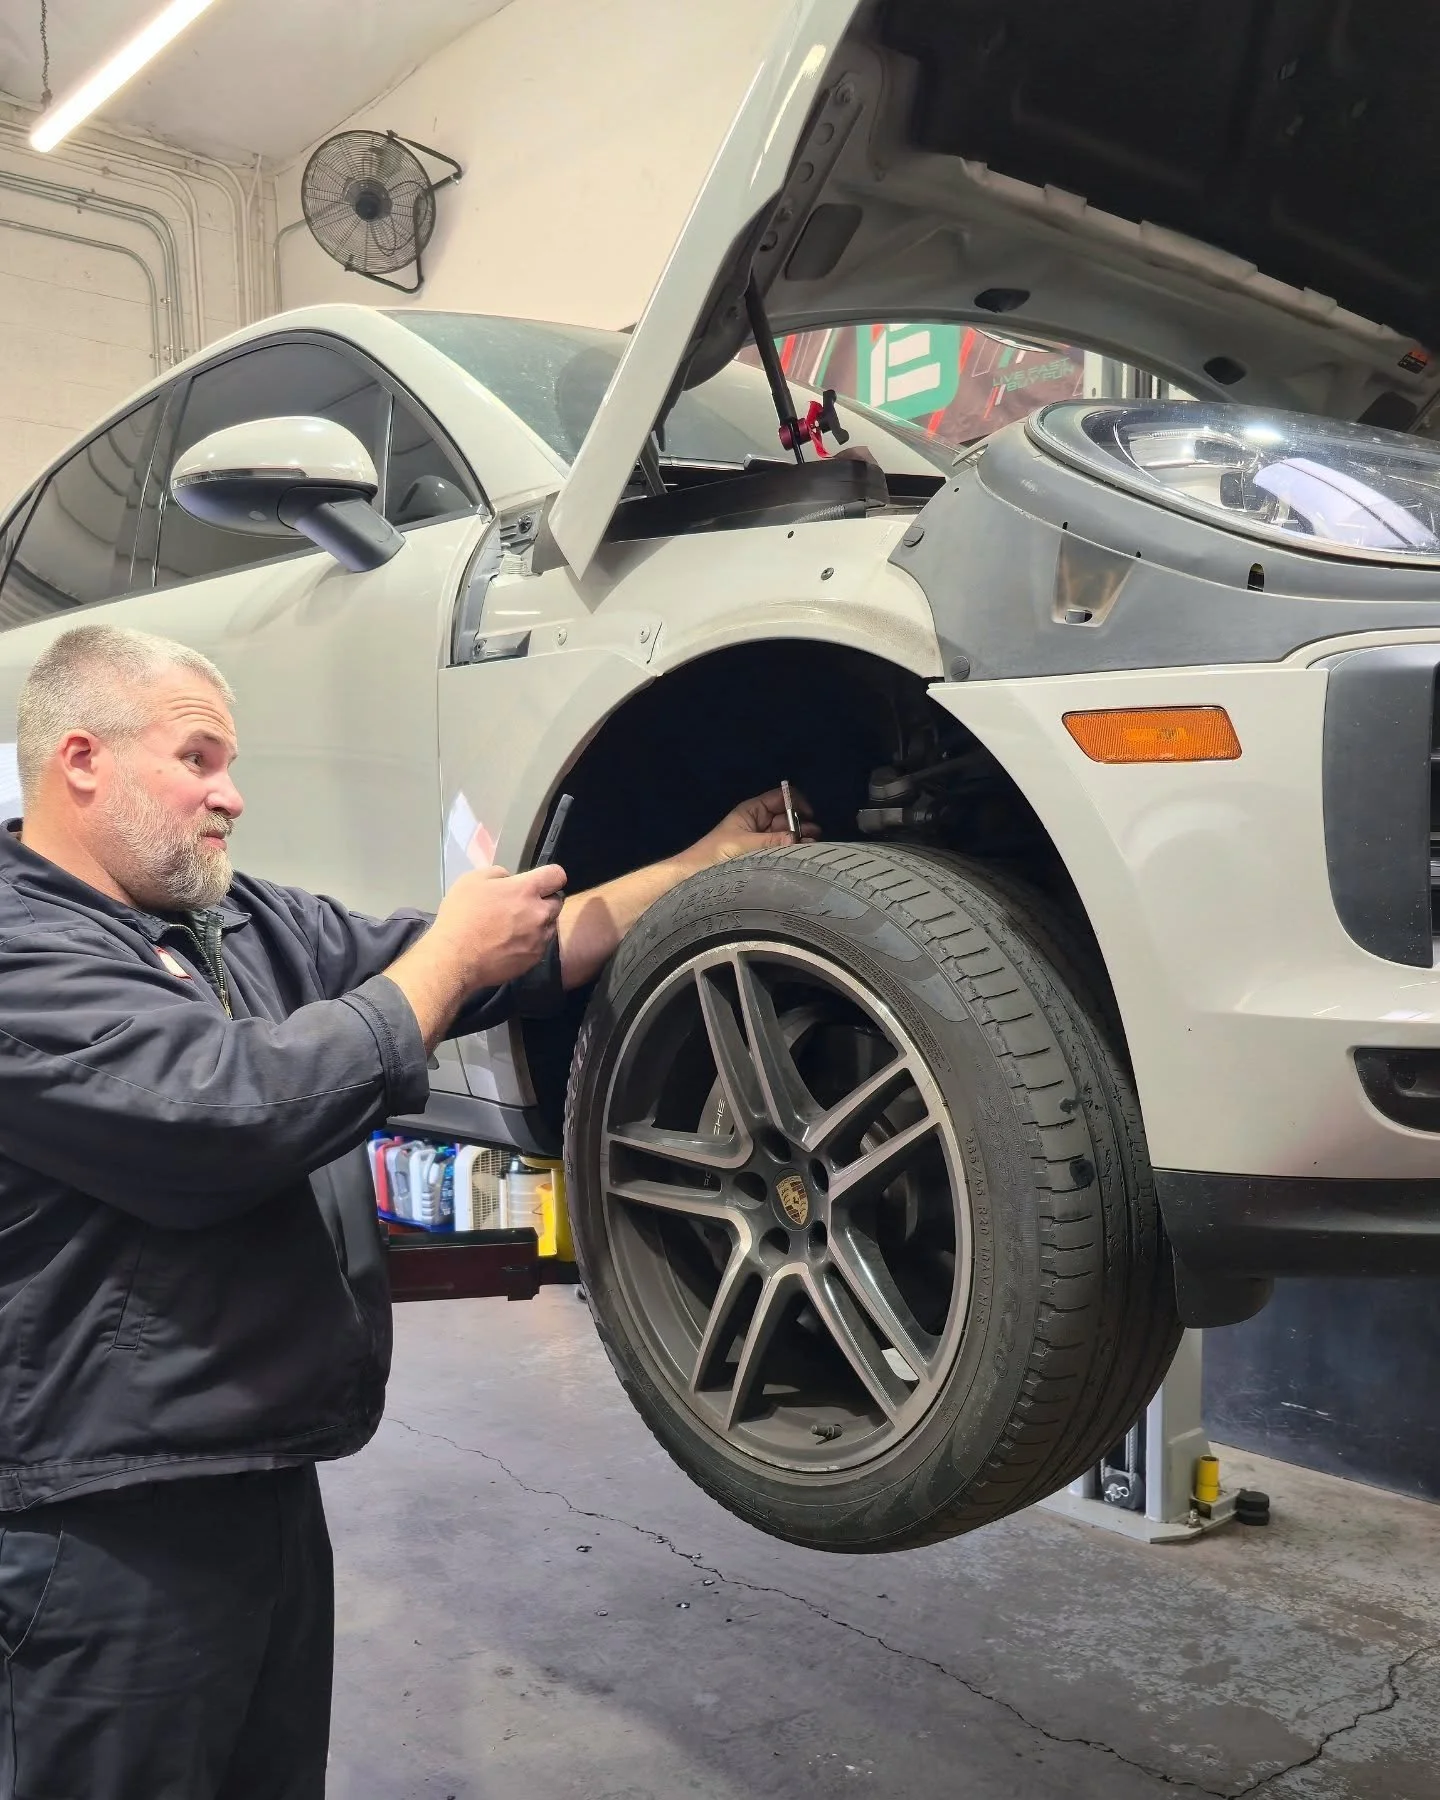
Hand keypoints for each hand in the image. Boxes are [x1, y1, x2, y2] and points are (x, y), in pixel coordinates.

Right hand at [430, 864, 565, 987]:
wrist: (455, 958)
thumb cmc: (461, 916)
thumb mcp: (472, 880)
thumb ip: (498, 874)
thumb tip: (509, 879)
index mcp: (526, 890)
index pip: (557, 875)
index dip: (549, 876)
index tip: (538, 882)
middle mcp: (539, 913)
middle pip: (557, 901)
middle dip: (544, 900)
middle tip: (522, 906)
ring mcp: (539, 938)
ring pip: (550, 925)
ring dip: (540, 923)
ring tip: (516, 928)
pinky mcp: (534, 959)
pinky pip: (541, 945)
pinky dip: (531, 943)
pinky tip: (511, 945)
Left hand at [681, 788, 820, 871]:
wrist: (697, 873)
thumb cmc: (715, 852)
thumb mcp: (743, 844)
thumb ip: (770, 841)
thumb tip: (795, 839)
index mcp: (752, 810)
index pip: (780, 798)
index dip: (796, 802)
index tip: (809, 815)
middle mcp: (760, 821)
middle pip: (788, 817)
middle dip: (801, 824)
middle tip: (813, 837)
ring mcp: (762, 838)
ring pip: (787, 833)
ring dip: (800, 838)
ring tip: (811, 848)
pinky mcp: (763, 854)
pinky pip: (781, 848)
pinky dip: (792, 850)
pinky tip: (801, 855)